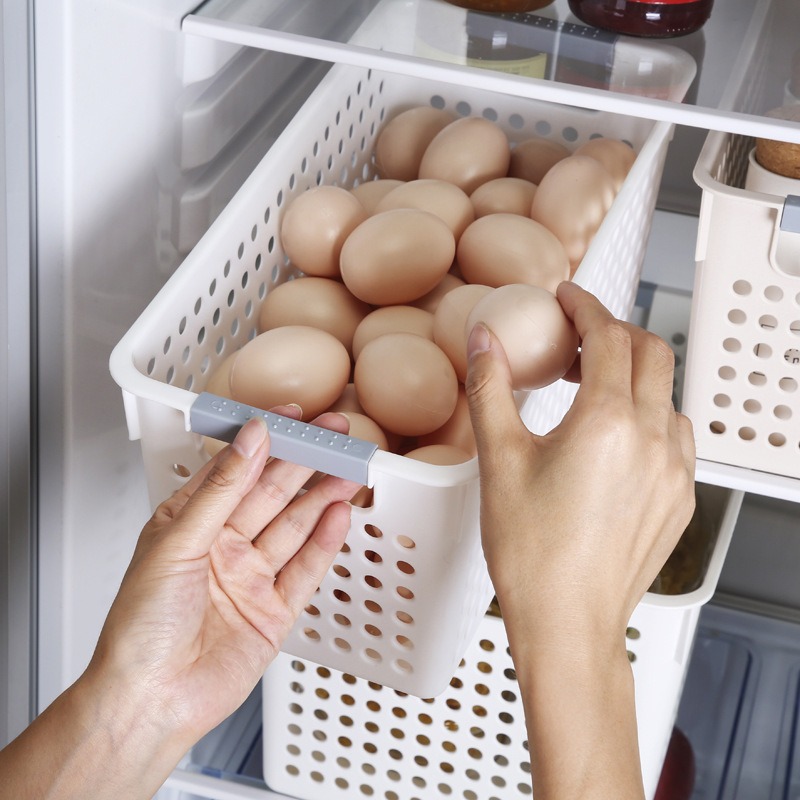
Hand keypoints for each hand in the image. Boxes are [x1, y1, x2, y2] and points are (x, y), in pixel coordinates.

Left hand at [0, 408, 360, 799]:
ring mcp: (250, 578)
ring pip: (294, 526)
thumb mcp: (177, 543)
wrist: (151, 701)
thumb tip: (250, 440)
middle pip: (272, 494)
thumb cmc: (140, 629)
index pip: (234, 469)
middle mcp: (222, 547)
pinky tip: (339, 516)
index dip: (264, 440)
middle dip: (305, 462)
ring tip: (350, 469)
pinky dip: (324, 542)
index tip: (293, 416)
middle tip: (335, 437)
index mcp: (190, 523)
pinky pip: (305, 568)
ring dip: (322, 497)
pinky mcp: (273, 610)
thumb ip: (222, 489)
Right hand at [465, 281, 694, 798]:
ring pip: (668, 391)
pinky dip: (651, 412)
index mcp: (608, 423)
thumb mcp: (498, 460)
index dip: (585, 307)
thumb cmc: (531, 552)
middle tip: (574, 339)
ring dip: (634, 372)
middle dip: (613, 332)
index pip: (608, 336)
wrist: (568, 623)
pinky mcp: (681, 497)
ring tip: (589, 387)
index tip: (566, 298)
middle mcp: (654, 439)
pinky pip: (677, 432)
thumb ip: (492, 388)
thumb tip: (483, 339)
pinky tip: (616, 433)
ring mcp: (675, 470)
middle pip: (650, 351)